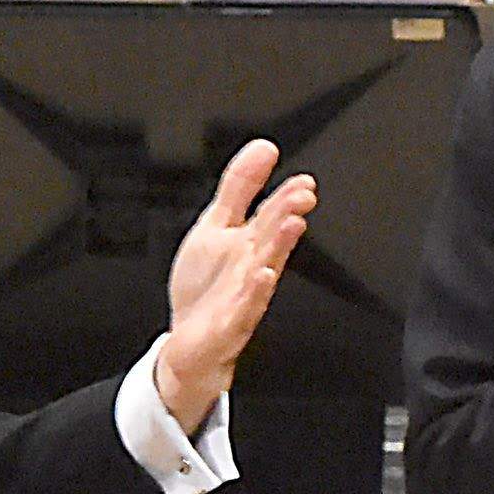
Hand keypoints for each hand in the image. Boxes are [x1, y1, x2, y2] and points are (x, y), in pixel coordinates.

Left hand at [149, 134, 315, 424]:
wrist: (189, 345)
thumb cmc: (207, 289)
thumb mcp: (216, 226)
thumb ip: (239, 188)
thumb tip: (263, 148)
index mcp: (249, 244)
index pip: (271, 215)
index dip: (287, 197)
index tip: (304, 182)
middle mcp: (251, 268)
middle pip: (270, 238)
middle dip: (286, 215)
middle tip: (303, 196)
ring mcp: (243, 297)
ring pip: (264, 267)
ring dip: (279, 247)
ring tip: (291, 225)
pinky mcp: (228, 324)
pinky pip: (244, 307)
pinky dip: (254, 291)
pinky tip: (262, 275)